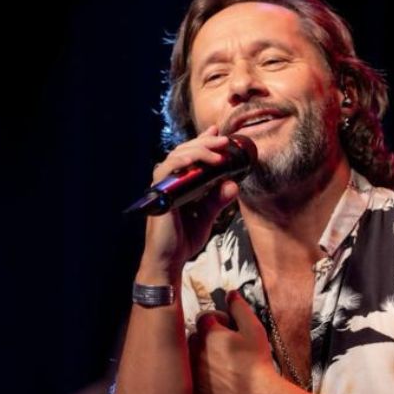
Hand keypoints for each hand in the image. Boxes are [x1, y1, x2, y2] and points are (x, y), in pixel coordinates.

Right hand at [139, 125, 239, 279]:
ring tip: (218, 151)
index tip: (217, 133)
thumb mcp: (207, 217)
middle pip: (185, 150)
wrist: (169, 261)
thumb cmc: (184, 239)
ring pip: (177, 155)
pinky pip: (168, 169)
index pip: (191, 155)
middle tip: (224, 140)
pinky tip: (197, 159)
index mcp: (180, 183)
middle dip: (205, 142)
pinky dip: (183, 161)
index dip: (203, 141)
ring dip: (199, 149)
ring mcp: (163, 185)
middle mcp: (170, 181)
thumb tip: (233, 185)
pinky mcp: (160, 192)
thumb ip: (218, 200)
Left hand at [190, 291, 279, 393]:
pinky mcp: (195, 387)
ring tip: (220, 361)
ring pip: (191, 355)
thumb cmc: (257, 361)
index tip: (228, 327)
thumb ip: (239, 308)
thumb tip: (230, 293)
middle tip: (225, 344)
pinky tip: (217, 376)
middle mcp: (196, 350)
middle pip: (195, 335)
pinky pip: (191, 374)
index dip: (217, 320)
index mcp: (209, 333)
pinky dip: (200, 373)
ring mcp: (193, 370)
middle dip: (207, 337)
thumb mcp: (254, 329)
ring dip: (201, 354)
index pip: (204, 317)